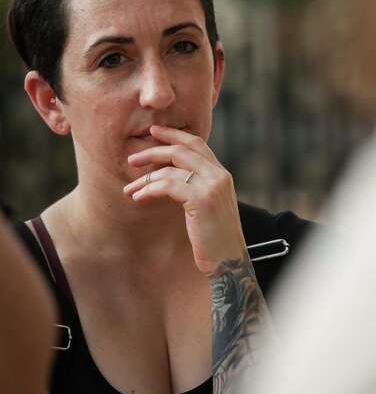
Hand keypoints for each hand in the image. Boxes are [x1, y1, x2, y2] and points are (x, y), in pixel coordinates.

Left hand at [124, 125, 245, 276]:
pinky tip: (138, 198)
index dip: (174, 135)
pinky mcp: (202, 199)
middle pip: (182, 150)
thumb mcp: (208, 206)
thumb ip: (197, 187)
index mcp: (222, 175)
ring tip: (129, 189)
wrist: (228, 260)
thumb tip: (169, 176)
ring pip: (171, 169)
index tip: (154, 132)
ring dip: (145, 178)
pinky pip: (167, 186)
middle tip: (132, 159)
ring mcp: (212, 186)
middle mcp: (220, 175)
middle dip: (154, 151)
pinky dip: (148, 189)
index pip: (197, 144)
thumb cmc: (214, 238)